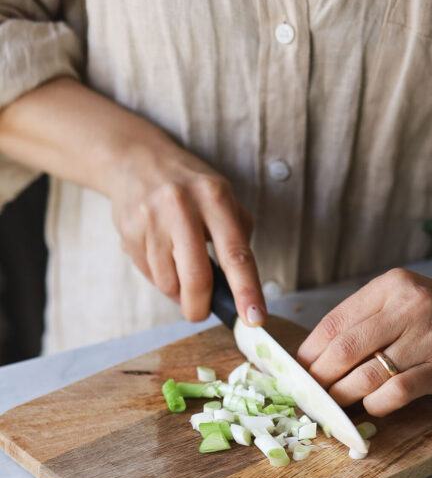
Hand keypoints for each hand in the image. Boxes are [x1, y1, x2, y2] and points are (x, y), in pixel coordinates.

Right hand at [107, 141, 265, 323]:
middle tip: (200, 312)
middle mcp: (181, 205)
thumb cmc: (189, 188)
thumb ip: (237, 238)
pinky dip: (160, 276)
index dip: (247, 290)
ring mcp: (151, 218)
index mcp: (214, 197)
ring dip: (177, 290)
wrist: (135, 158)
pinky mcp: (129, 230)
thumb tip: (241, 291)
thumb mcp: (222, 198)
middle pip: (196, 278)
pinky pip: (149, 274)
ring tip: (178, 267)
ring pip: (168, 283)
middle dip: (200, 306)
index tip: (255, 318)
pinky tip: (160, 254)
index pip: (236, 253)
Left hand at [297, 269, 431, 414]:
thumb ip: (367, 322)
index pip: (334, 322)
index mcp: (390, 286)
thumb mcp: (405, 302)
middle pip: (344, 350)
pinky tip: (373, 408)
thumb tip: (317, 360)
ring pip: (366, 373)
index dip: (308, 354)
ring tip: (333, 408)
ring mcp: (426, 337)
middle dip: (319, 380)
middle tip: (308, 399)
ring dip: (343, 397)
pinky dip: (376, 405)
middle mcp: (408, 306)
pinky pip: (395, 392)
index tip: (295, 376)